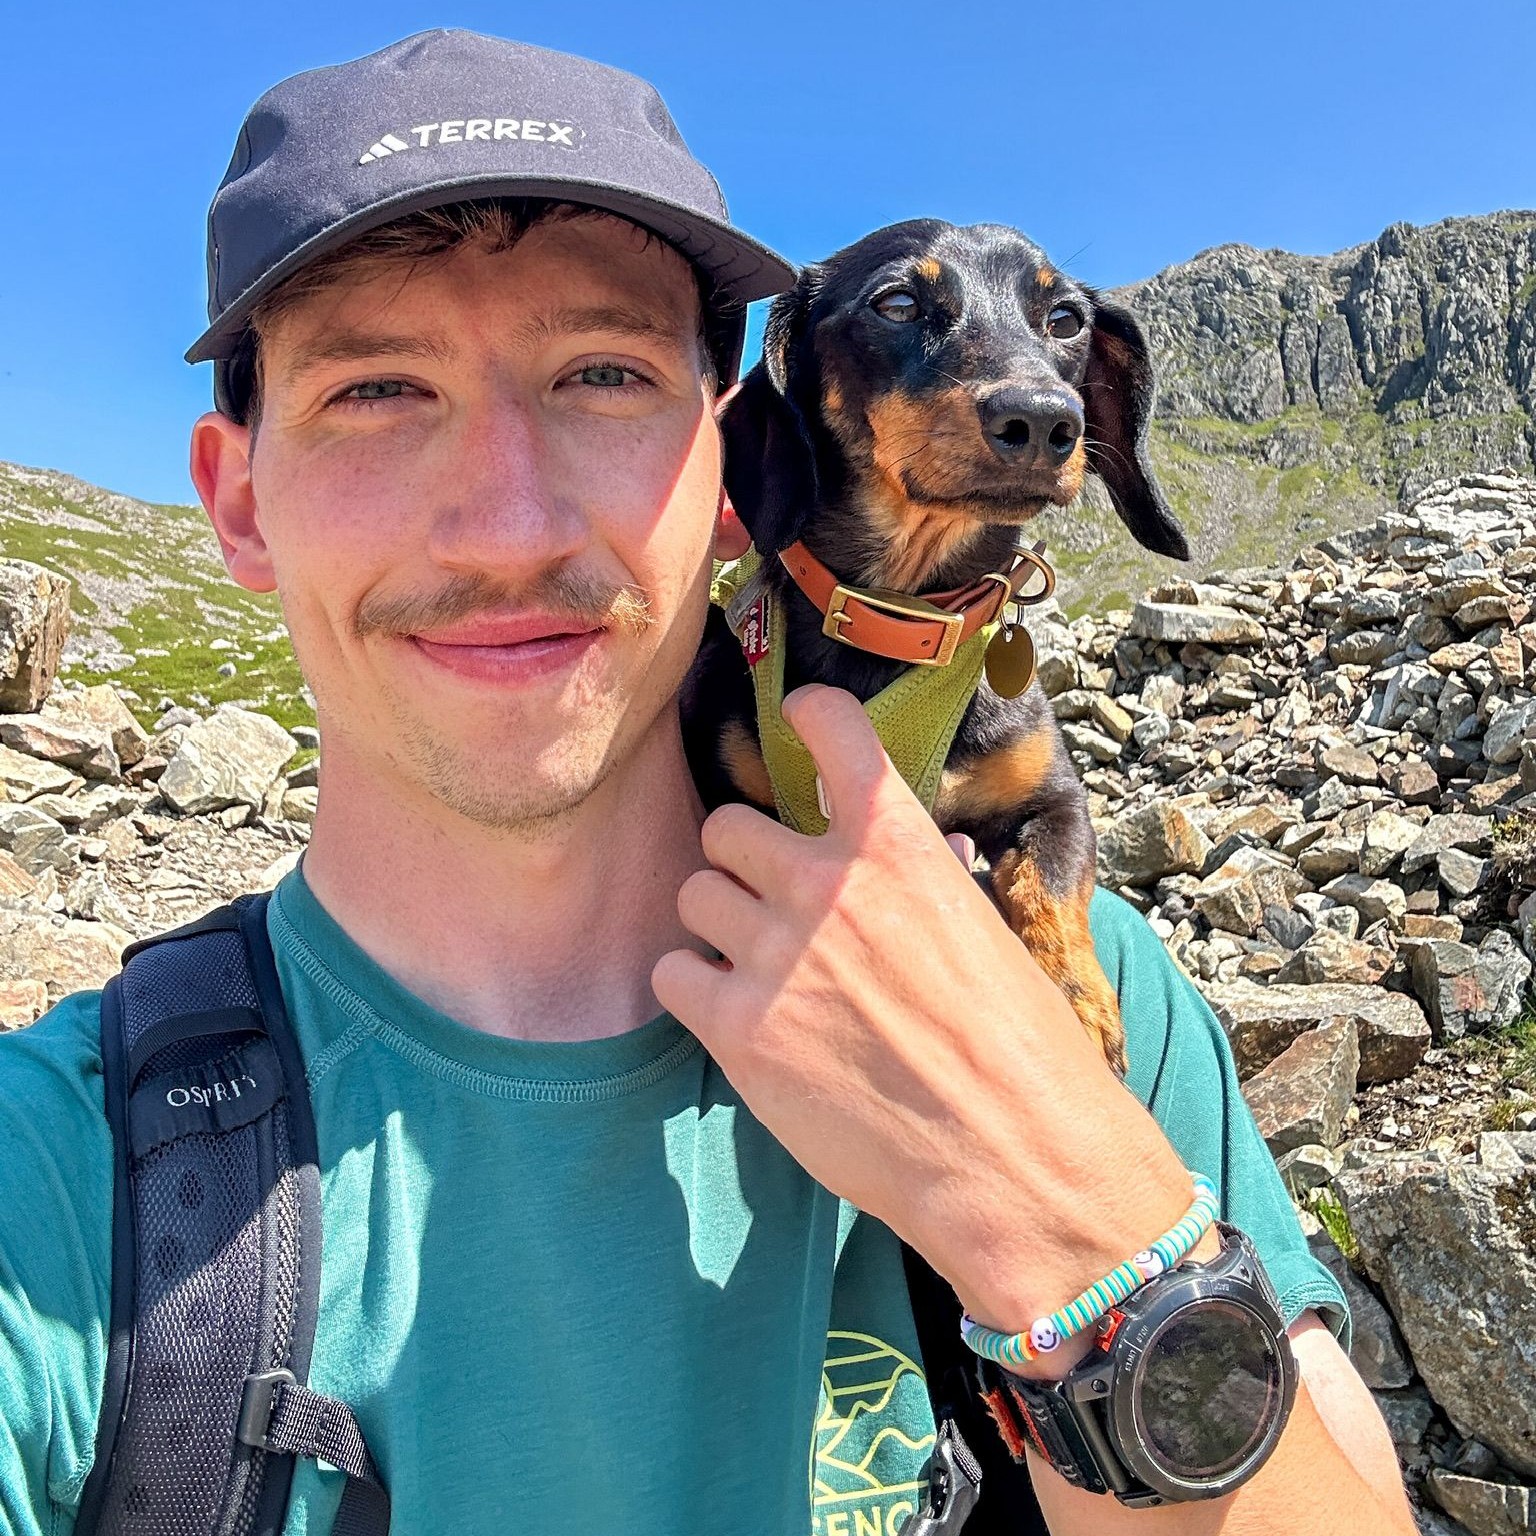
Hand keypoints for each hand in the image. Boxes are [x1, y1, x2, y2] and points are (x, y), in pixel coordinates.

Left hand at [653, 685, 1191, 1336]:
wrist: (1010, 1154)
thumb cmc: (1016, 1049)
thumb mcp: (978, 931)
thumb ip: (917, 884)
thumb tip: (902, 861)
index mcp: (897, 844)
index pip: (831, 729)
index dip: (808, 717)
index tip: (798, 716)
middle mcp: (825, 881)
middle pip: (728, 828)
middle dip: (744, 863)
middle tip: (770, 905)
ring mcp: (774, 952)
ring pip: (694, 894)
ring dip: (718, 925)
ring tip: (756, 967)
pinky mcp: (737, 1026)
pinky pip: (672, 973)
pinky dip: (694, 989)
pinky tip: (733, 1015)